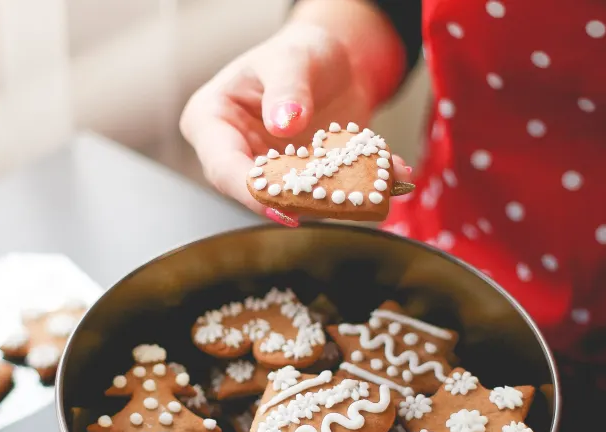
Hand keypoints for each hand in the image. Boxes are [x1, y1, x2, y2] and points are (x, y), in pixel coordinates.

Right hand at [180, 17, 409, 225]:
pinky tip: (393, 176)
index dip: (250, 191)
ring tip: (374, 191)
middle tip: (333, 207)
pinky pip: (330, 191)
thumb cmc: (301, 51)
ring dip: (337, 199)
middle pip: (257, 190)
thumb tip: (284, 123)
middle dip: (297, 203)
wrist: (337, 58)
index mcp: (212, 121)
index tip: (280, 205)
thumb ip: (287, 89)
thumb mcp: (292, 59)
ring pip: (297, 198)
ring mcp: (272, 169)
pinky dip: (362, 186)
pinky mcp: (305, 180)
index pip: (223, 166)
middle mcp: (237, 152)